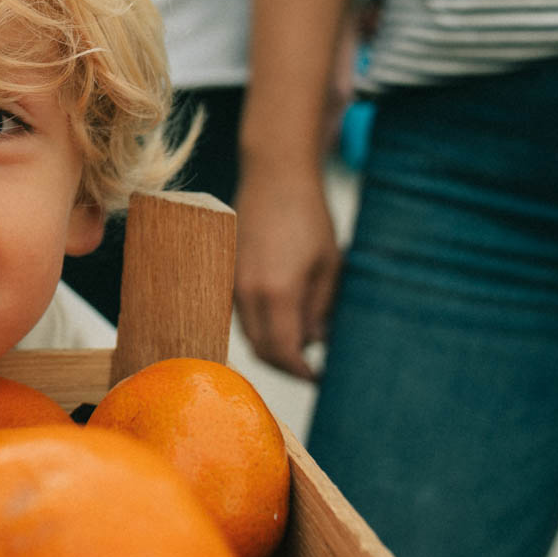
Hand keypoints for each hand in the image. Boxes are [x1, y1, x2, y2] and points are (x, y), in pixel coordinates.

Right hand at [234, 161, 341, 380]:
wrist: (274, 177)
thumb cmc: (308, 216)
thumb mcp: (329, 266)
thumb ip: (321, 310)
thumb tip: (316, 344)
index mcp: (276, 293)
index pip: (284, 353)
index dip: (302, 373)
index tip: (321, 379)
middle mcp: (247, 293)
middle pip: (262, 351)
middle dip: (287, 365)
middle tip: (313, 368)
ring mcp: (232, 284)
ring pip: (250, 334)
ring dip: (273, 346)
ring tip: (302, 341)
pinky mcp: (227, 275)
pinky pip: (242, 315)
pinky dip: (261, 326)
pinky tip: (283, 316)